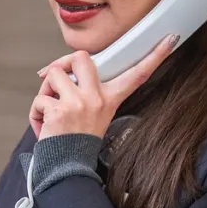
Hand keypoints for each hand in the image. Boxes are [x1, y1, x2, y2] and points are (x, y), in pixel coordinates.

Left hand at [30, 34, 177, 139]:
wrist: (68, 168)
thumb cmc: (76, 141)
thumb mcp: (92, 115)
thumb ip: (86, 92)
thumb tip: (61, 72)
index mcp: (110, 99)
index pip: (137, 75)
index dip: (155, 56)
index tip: (170, 38)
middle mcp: (97, 99)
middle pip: (81, 57)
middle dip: (63, 63)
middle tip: (58, 79)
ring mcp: (79, 103)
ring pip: (53, 74)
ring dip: (44, 91)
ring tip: (50, 110)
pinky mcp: (59, 110)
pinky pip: (39, 100)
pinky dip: (35, 113)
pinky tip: (44, 128)